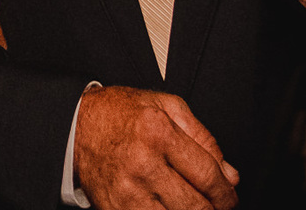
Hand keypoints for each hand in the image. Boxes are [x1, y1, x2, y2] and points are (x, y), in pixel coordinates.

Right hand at [74, 84, 238, 209]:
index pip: (208, 174)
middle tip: (214, 206)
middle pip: (196, 205)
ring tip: (193, 207)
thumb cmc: (120, 113)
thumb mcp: (165, 105)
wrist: (76, 126)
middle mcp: (142, 161)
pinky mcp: (116, 209)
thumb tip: (229, 174)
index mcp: (157, 130)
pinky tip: (169, 208)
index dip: (226, 192)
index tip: (228, 195)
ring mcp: (128, 190)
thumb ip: (202, 136)